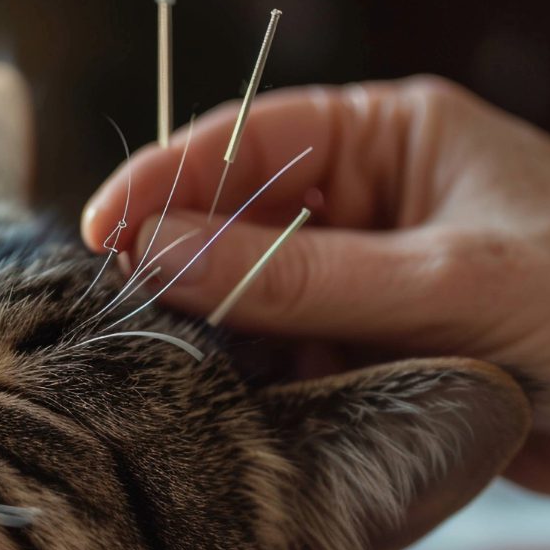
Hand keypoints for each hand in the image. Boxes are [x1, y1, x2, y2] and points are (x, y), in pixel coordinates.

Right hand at [82, 77, 549, 493]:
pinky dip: (256, 385)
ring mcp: (358, 281)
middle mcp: (362, 203)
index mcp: (386, 139)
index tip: (102, 230)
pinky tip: (237, 411)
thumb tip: (162, 253)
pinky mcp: (360, 350)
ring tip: (177, 373)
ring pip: (251, 299)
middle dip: (183, 266)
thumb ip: (298, 274)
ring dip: (218, 336)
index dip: (166, 180)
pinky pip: (282, 358)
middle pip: (237, 221)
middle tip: (124, 315)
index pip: (248, 140)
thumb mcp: (447, 281)